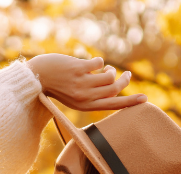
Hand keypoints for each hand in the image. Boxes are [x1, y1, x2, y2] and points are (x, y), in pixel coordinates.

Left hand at [26, 54, 145, 111]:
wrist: (36, 78)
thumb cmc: (56, 86)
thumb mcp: (74, 96)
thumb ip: (91, 94)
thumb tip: (112, 82)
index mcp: (84, 106)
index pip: (112, 105)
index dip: (129, 102)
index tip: (144, 99)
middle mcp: (84, 97)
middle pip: (115, 89)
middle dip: (125, 81)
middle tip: (126, 75)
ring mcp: (81, 84)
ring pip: (109, 76)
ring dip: (110, 70)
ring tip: (103, 68)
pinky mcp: (78, 70)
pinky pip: (98, 63)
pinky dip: (99, 61)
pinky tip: (92, 62)